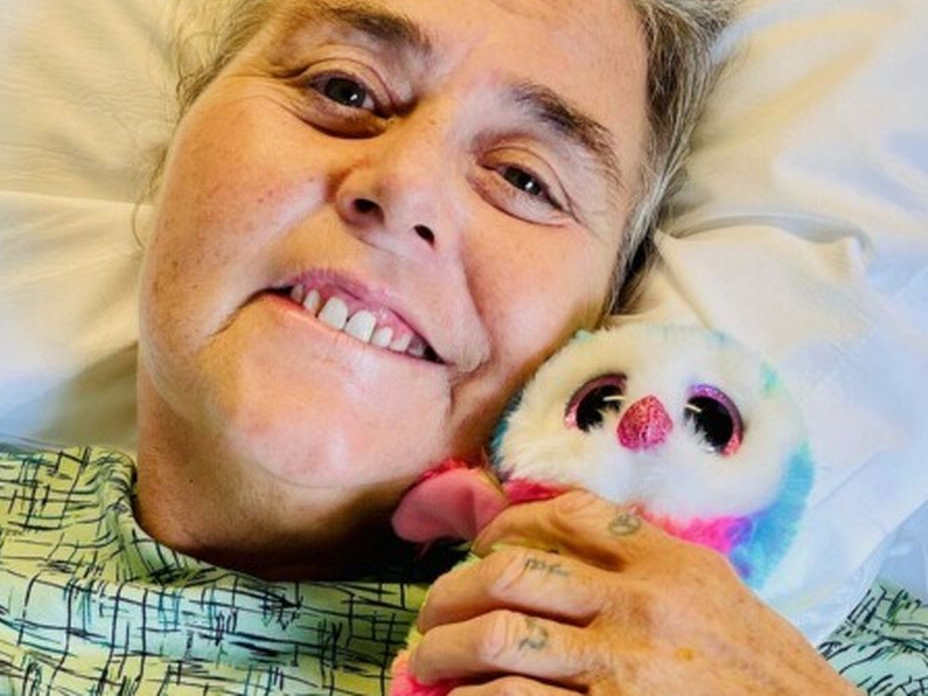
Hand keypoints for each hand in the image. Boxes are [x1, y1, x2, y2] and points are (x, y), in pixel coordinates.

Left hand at [406, 490, 857, 693]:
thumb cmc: (763, 671)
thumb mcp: (713, 591)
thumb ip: (643, 558)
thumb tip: (555, 539)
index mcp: (665, 561)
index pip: (559, 516)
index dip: (500, 524)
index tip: (476, 545)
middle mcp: (638, 604)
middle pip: (509, 573)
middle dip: (450, 592)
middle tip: (429, 614)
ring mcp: (622, 667)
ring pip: (499, 637)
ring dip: (443, 650)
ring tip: (424, 661)